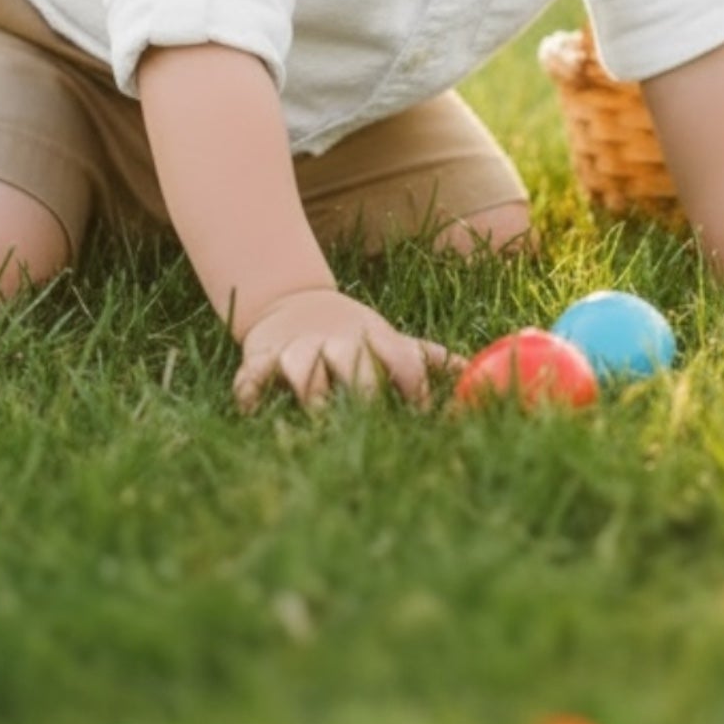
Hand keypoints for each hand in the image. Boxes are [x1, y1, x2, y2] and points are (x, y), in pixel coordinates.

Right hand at [233, 288, 454, 410]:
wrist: (295, 304)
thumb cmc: (353, 335)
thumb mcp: (390, 340)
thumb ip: (427, 358)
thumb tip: (472, 371)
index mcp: (373, 340)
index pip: (402, 360)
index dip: (415, 386)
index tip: (423, 415)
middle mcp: (338, 343)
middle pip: (353, 363)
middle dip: (362, 388)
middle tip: (369, 418)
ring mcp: (299, 348)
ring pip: (302, 366)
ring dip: (308, 389)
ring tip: (316, 417)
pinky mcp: (263, 356)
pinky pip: (252, 375)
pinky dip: (250, 391)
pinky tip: (254, 411)